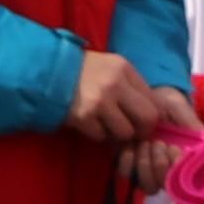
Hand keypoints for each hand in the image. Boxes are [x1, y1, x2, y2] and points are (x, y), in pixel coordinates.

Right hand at [67, 51, 183, 149]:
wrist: (48, 71)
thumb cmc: (84, 70)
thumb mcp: (112, 67)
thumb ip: (132, 85)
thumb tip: (154, 111)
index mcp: (125, 69)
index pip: (154, 101)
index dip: (152, 116)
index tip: (144, 121)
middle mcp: (115, 84)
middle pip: (147, 118)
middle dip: (142, 129)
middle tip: (133, 131)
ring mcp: (100, 101)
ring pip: (125, 132)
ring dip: (118, 133)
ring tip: (107, 124)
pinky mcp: (84, 117)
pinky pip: (102, 136)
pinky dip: (99, 134)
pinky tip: (91, 123)